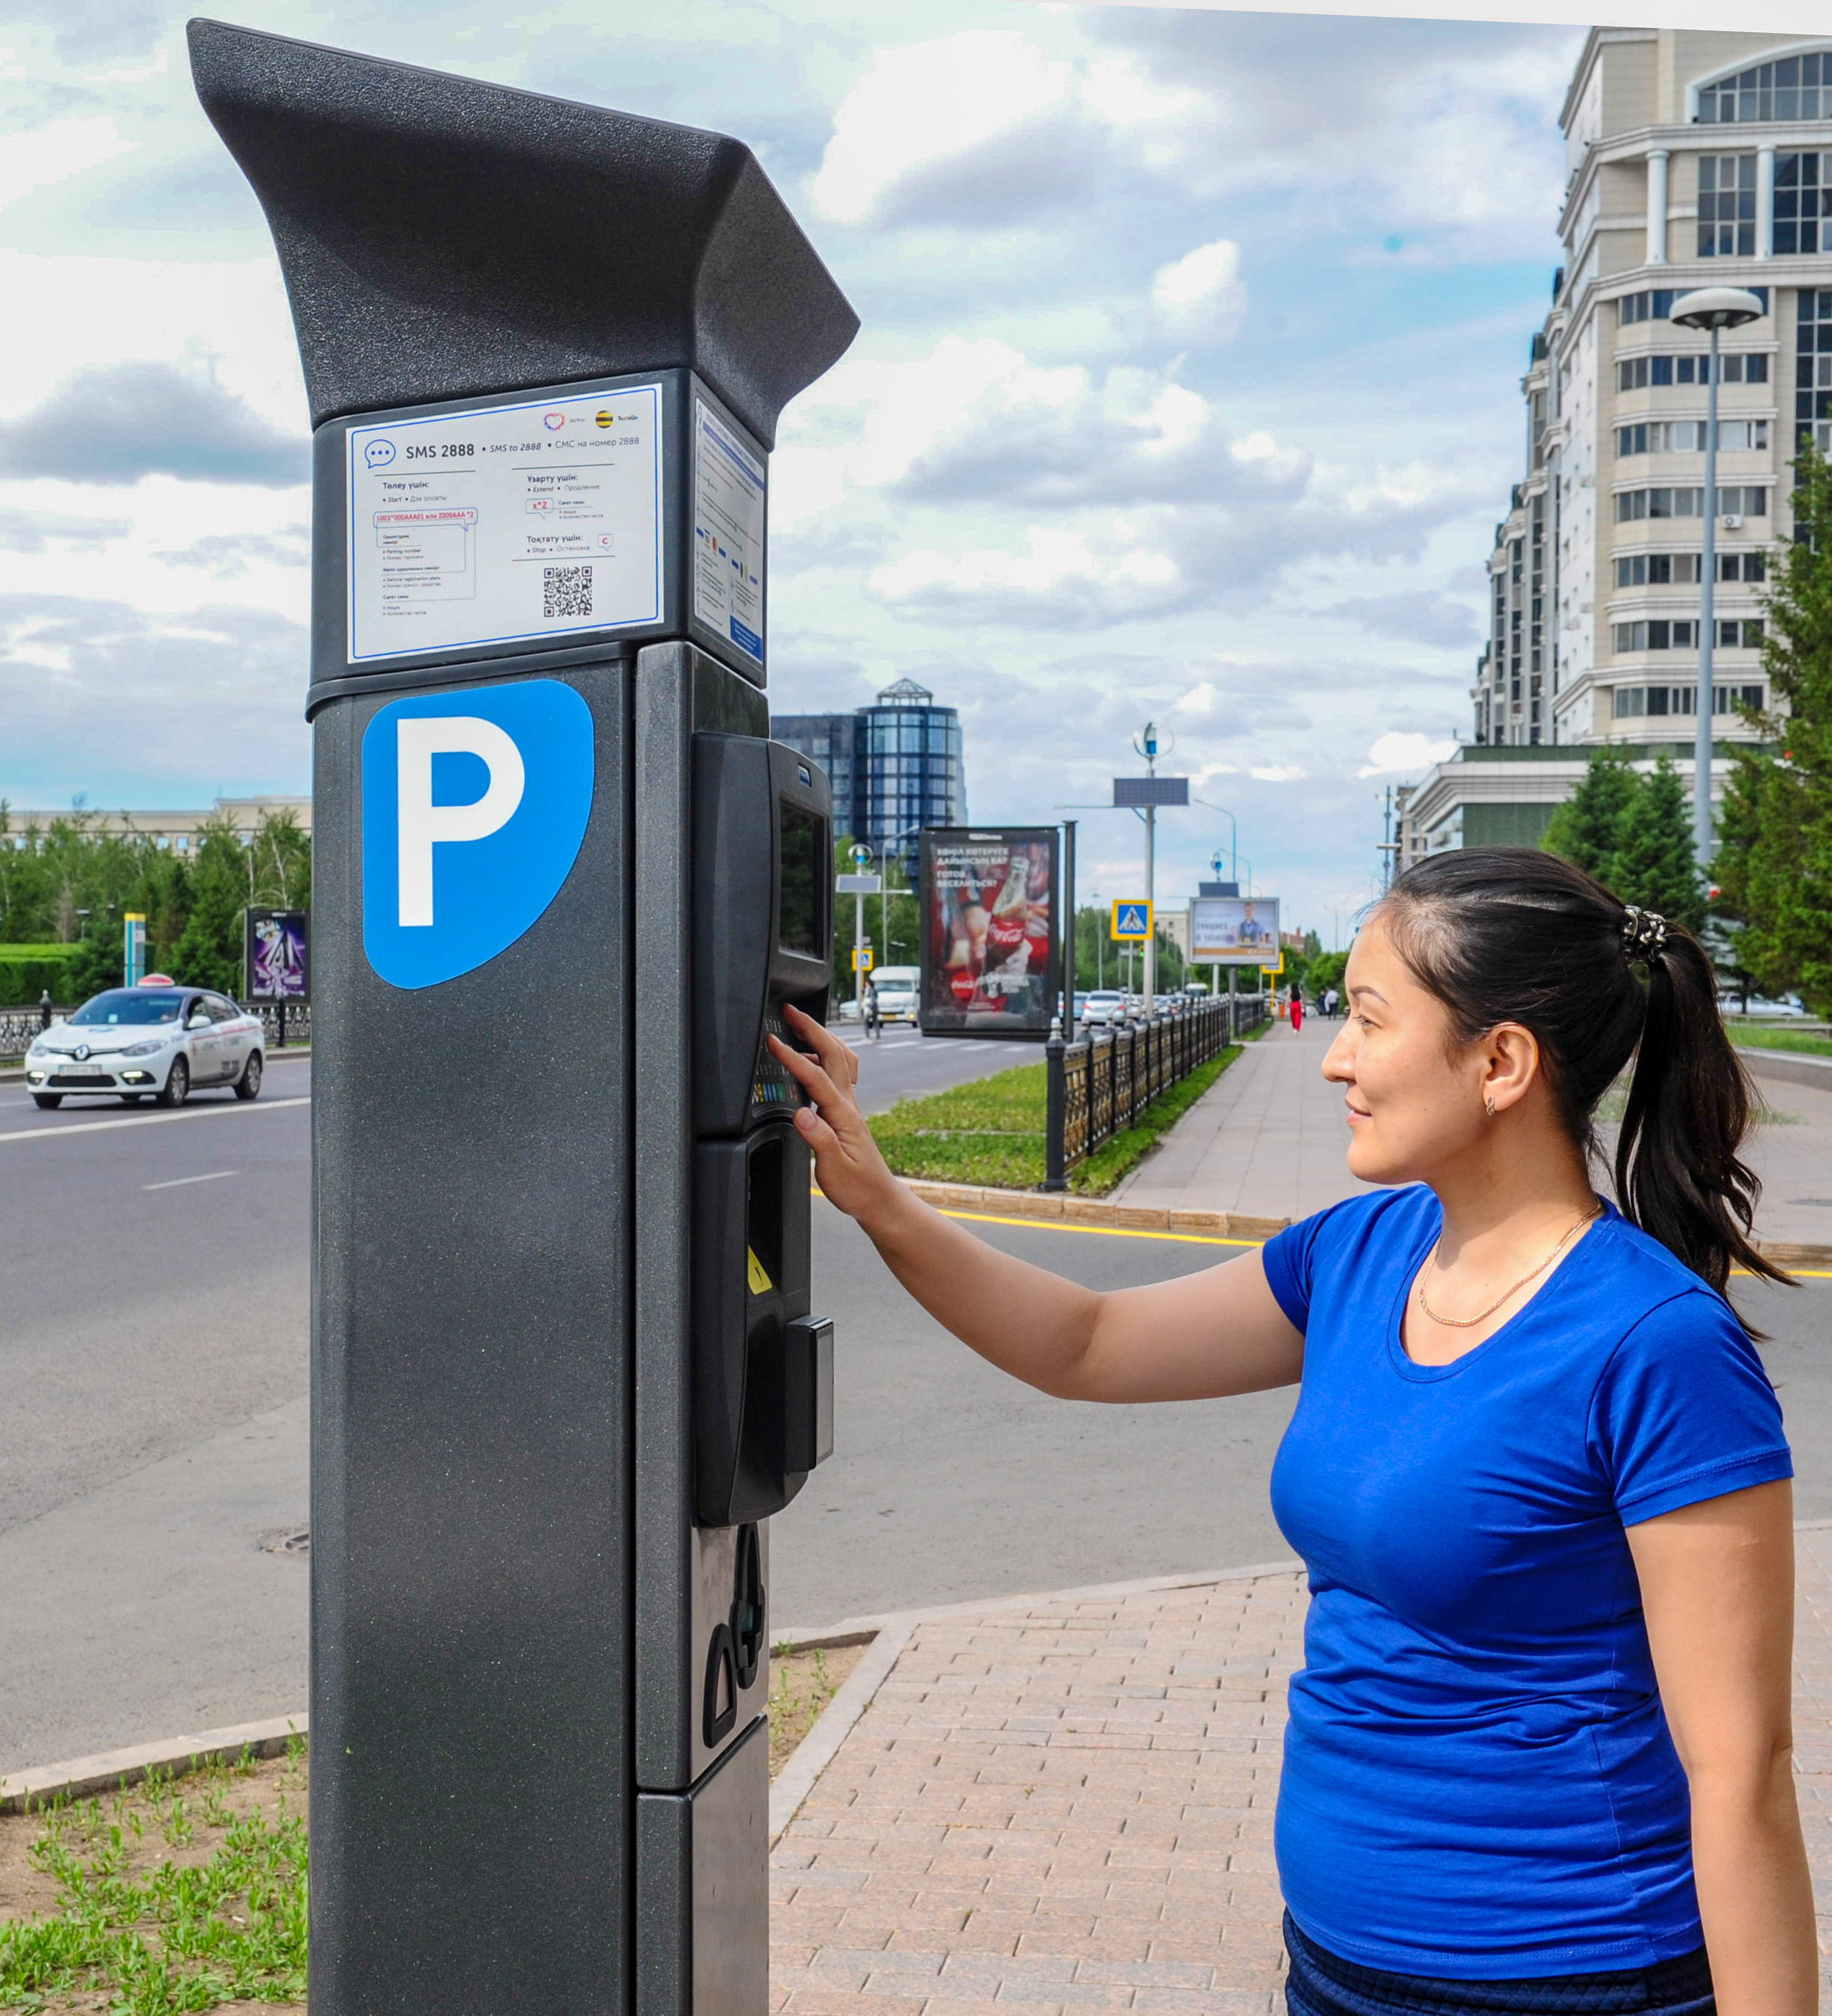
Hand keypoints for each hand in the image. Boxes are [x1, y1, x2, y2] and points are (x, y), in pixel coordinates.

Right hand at [770, 1005, 902, 1226]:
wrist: (878, 1198)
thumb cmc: (857, 1187)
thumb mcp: (835, 1169)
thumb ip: (818, 1139)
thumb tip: (801, 1113)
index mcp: (843, 1115)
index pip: (815, 1077)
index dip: (793, 1057)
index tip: (773, 1042)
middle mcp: (848, 1104)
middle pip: (834, 1054)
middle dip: (812, 1028)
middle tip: (790, 1011)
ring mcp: (849, 1105)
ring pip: (840, 1059)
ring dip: (821, 1037)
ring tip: (801, 1024)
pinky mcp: (847, 1111)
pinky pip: (838, 1073)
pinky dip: (825, 1056)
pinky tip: (812, 1059)